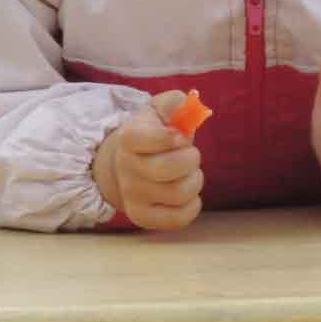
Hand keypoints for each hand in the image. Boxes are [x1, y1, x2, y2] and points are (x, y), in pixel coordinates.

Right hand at [92, 90, 203, 230]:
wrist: (127, 167)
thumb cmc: (151, 135)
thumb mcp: (158, 112)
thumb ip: (173, 103)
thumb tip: (185, 105)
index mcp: (128, 138)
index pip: (142, 138)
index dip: (169, 137)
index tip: (181, 136)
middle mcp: (125, 168)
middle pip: (166, 169)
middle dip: (190, 159)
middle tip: (191, 155)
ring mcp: (132, 195)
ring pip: (178, 193)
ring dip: (194, 181)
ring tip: (189, 173)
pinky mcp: (142, 217)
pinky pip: (178, 218)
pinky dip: (192, 205)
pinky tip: (188, 194)